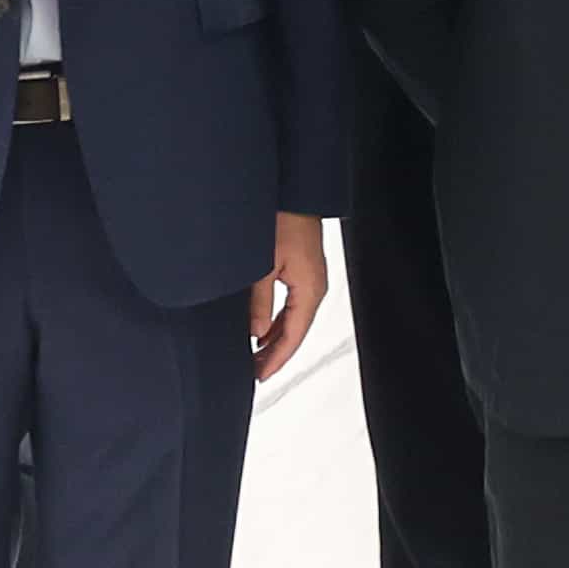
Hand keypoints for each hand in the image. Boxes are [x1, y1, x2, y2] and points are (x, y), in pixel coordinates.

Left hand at [250, 214, 328, 375]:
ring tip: (255, 356)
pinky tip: (263, 329)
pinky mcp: (304, 271)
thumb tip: (256, 333)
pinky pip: (293, 306)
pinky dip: (279, 322)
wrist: (293, 192)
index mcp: (310, 290)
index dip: (276, 359)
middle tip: (253, 371)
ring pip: (294, 320)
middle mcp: (315, 288)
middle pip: (296, 332)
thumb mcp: (263, 265)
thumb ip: (260, 302)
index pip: (293, 336)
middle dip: (275, 354)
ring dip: (276, 339)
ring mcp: (311, 280)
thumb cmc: (282, 220)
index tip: (260, 375)